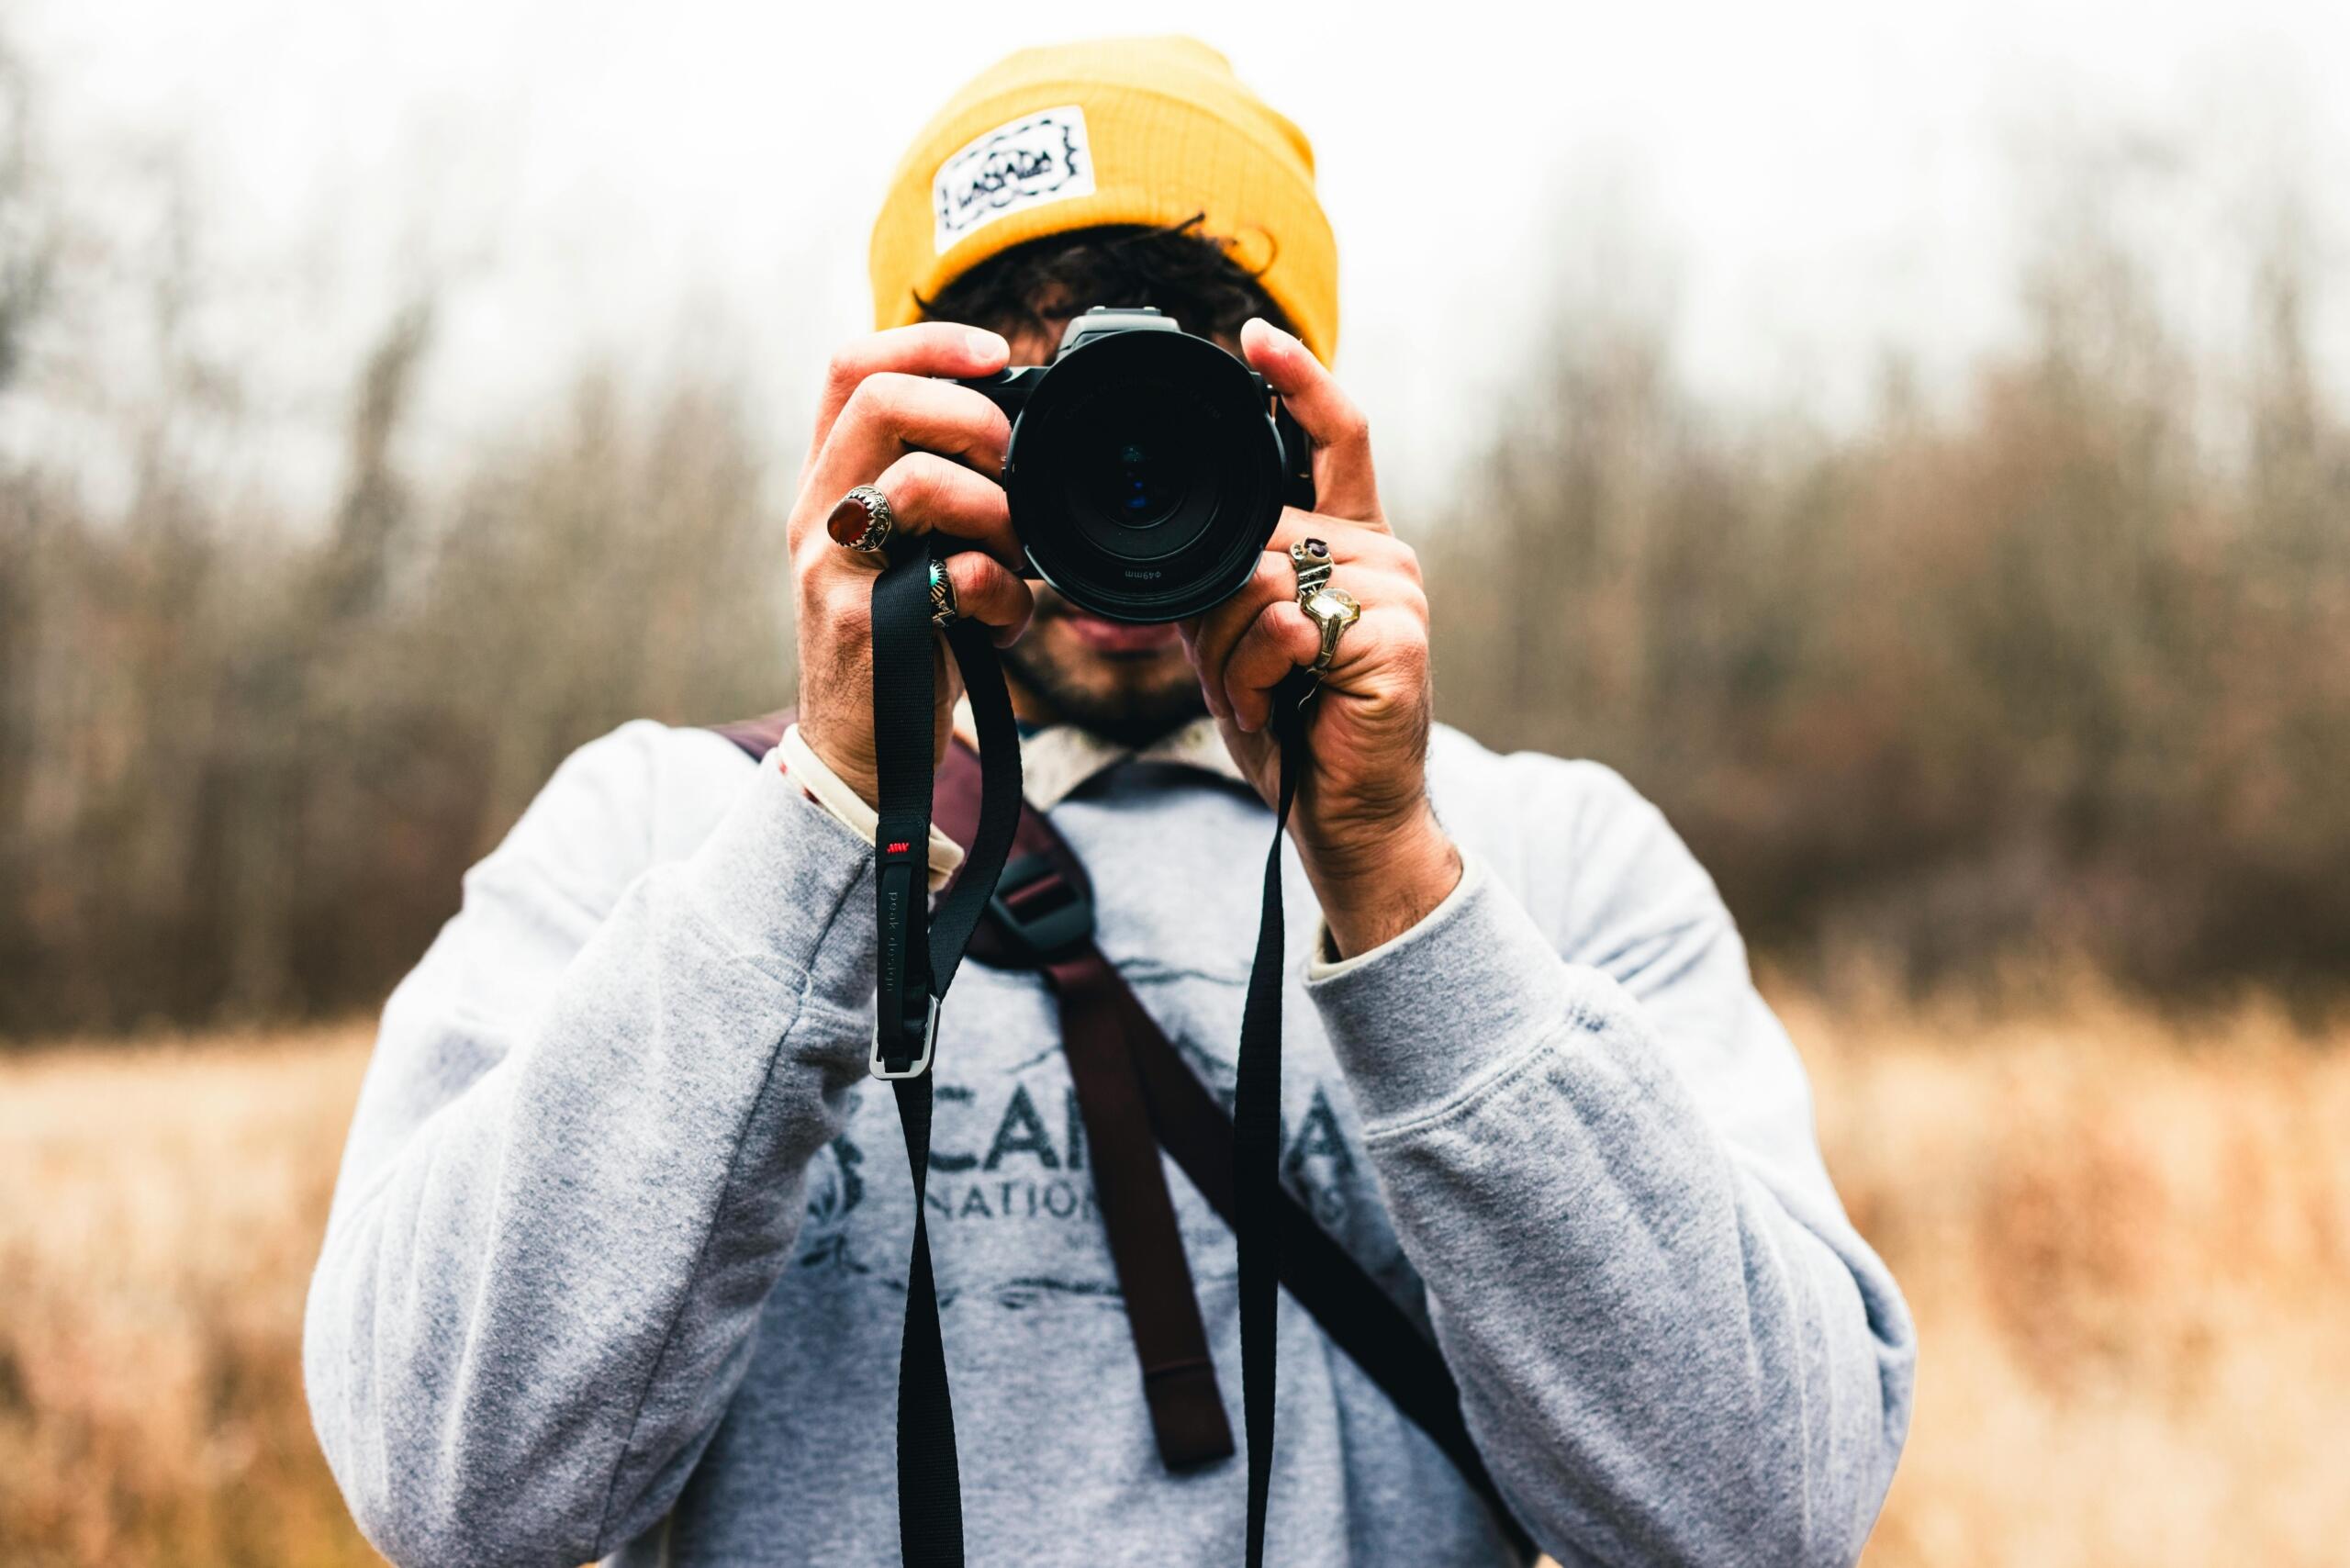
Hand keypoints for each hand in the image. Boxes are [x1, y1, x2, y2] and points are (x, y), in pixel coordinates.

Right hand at [789, 324, 1035, 805]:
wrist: (861, 754)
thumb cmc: (905, 643)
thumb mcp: (913, 549)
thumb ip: (941, 488)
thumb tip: (1022, 433)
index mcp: (830, 483)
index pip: (851, 368)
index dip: (926, 341)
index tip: (996, 354)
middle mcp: (817, 515)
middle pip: (879, 400)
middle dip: (969, 415)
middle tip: (1010, 461)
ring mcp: (830, 568)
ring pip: (916, 484)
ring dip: (996, 511)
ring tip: (1013, 556)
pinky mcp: (863, 624)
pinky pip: (953, 575)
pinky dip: (1004, 594)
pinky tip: (1003, 618)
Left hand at [1180, 319, 1461, 957]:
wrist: (1349, 816)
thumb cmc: (1300, 727)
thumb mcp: (1245, 641)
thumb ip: (1224, 579)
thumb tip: (1183, 544)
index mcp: (1353, 541)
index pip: (1335, 439)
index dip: (1296, 383)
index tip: (1253, 338)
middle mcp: (1383, 554)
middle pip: (1253, 534)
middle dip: (1217, 617)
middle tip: (1243, 678)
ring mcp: (1396, 592)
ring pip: (1257, 582)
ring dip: (1231, 657)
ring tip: (1265, 699)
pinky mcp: (1392, 637)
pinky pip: (1281, 629)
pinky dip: (1257, 680)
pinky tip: (1285, 710)